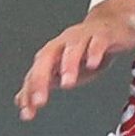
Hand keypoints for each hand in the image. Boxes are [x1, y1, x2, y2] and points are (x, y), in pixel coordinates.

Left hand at [14, 0, 134, 121]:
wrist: (112, 24)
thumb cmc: (86, 50)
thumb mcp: (63, 70)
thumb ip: (43, 84)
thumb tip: (22, 102)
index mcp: (51, 54)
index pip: (35, 73)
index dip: (29, 92)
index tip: (28, 112)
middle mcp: (63, 44)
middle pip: (47, 58)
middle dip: (40, 79)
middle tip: (40, 101)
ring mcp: (83, 38)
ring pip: (72, 49)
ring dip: (68, 65)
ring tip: (66, 83)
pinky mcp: (104, 35)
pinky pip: (98, 41)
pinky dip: (95, 52)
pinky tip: (93, 64)